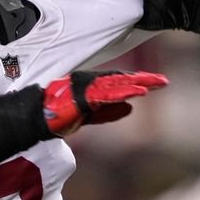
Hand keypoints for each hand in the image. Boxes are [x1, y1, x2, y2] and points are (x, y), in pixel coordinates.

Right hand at [43, 70, 167, 134]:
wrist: (35, 119)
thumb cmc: (57, 116)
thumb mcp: (90, 116)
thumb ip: (109, 112)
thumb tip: (130, 110)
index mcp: (92, 85)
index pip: (119, 81)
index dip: (137, 81)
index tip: (155, 83)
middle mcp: (90, 82)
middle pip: (122, 79)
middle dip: (144, 80)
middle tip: (163, 82)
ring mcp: (86, 86)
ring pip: (117, 84)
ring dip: (138, 84)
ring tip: (156, 85)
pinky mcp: (83, 96)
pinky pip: (108, 94)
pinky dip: (124, 93)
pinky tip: (139, 93)